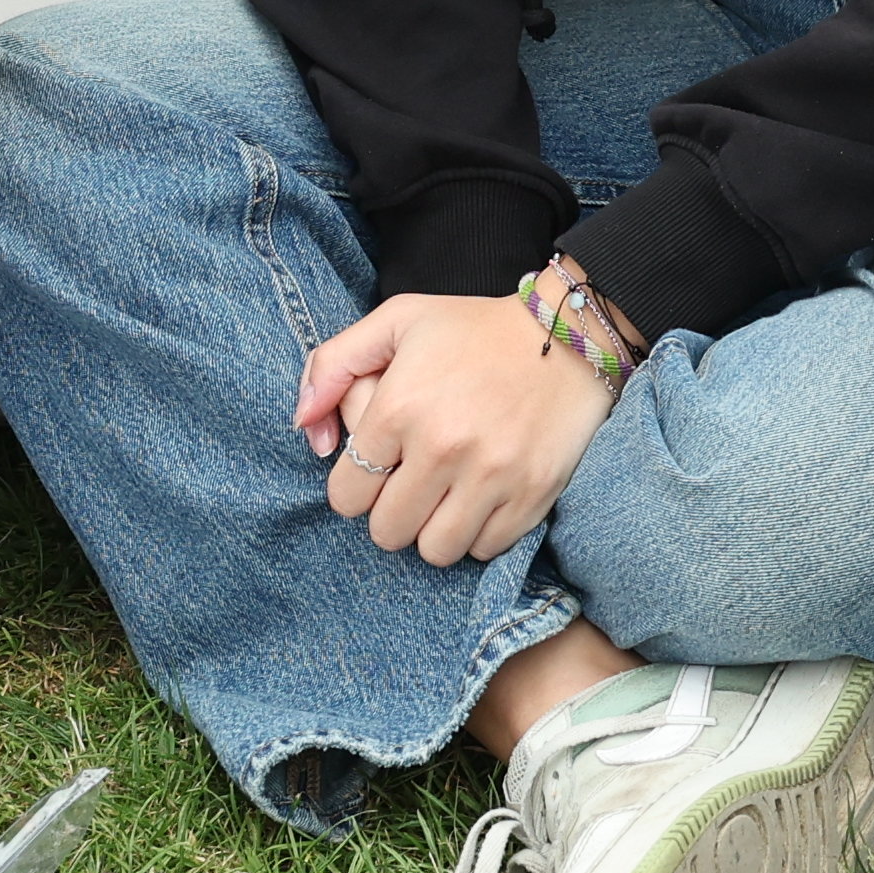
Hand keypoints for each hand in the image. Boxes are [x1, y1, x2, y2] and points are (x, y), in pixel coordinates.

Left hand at [294, 291, 613, 566]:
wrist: (569, 334)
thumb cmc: (473, 330)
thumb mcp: (396, 321)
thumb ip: (332, 364)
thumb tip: (304, 428)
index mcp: (400, 406)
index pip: (346, 495)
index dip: (356, 486)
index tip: (380, 469)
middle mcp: (443, 446)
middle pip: (386, 532)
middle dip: (392, 513)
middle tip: (413, 484)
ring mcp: (491, 476)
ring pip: (434, 551)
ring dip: (434, 530)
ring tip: (446, 496)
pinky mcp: (532, 495)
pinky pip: (484, 549)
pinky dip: (478, 532)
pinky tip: (483, 497)